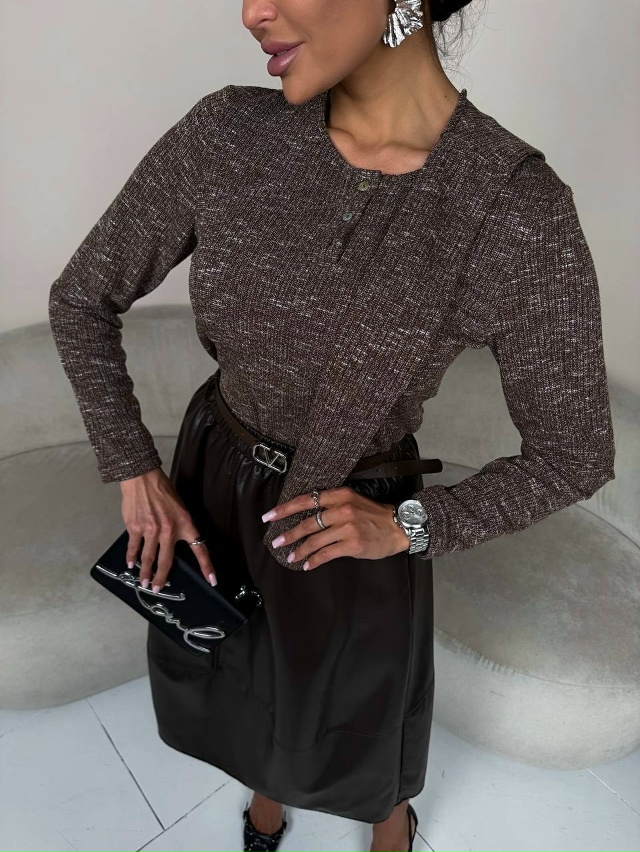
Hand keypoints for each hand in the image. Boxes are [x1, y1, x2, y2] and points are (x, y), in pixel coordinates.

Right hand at [119, 467, 216, 591]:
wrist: (142, 478)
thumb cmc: (162, 490)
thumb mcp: (180, 507)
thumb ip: (179, 526)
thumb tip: (173, 543)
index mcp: (185, 524)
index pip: (200, 549)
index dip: (206, 567)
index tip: (212, 581)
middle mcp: (169, 531)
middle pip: (166, 561)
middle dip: (162, 578)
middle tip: (158, 588)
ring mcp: (151, 530)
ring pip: (149, 558)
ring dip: (145, 572)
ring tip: (144, 582)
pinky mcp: (135, 528)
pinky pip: (134, 547)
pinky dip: (132, 557)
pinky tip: (131, 564)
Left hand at [263, 485, 410, 570]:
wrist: (398, 527)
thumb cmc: (372, 514)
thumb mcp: (352, 501)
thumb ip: (331, 505)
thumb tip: (304, 515)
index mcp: (339, 495)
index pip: (306, 500)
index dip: (285, 509)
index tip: (269, 516)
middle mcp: (342, 509)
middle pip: (308, 522)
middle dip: (289, 534)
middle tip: (276, 542)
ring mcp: (348, 528)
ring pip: (315, 540)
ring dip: (300, 550)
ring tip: (290, 556)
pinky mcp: (353, 545)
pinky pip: (327, 554)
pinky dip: (314, 560)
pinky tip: (307, 564)